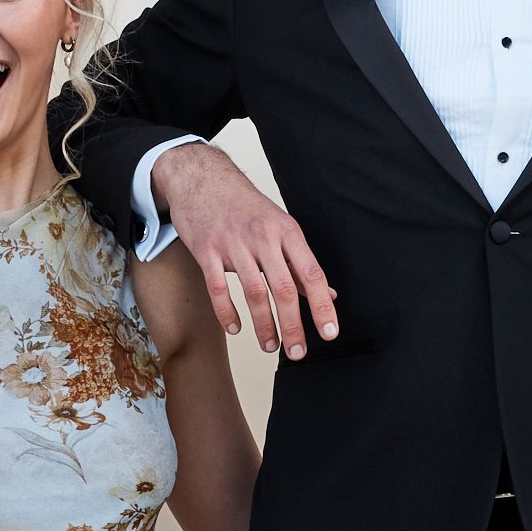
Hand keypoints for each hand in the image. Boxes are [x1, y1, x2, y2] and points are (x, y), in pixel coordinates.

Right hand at [153, 143, 337, 357]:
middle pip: (284, 288)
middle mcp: (264, 237)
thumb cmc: (244, 206)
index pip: (312, 274)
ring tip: (270, 346)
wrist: (202, 177)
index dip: (322, 305)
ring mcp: (234, 243)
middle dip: (293, 325)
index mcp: (287, 232)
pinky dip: (227, 312)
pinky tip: (235, 328)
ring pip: (254, 292)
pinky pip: (218, 287)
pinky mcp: (206, 249)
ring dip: (264, 325)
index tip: (329, 332)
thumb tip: (328, 294)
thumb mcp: (280, 228)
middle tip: (297, 353)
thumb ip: (300, 264)